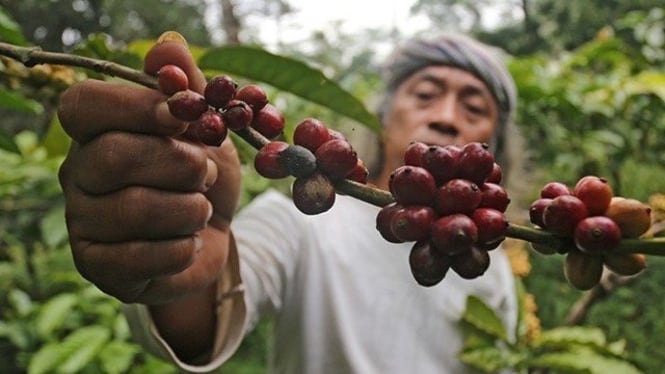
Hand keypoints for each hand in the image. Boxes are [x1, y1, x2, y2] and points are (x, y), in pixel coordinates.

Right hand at [57, 34, 240, 304]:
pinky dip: (182, 248)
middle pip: (114, 156)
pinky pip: (142, 256)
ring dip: (189, 209)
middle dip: (180, 163)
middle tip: (207, 172)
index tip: (181, 114)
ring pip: (133, 208)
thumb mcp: (206, 130)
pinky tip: (190, 243)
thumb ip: (189, 88)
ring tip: (201, 210)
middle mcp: (78, 174)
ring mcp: (83, 221)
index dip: (134, 106)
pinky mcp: (97, 266)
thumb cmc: (203, 178)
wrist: (211, 236)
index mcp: (97, 132)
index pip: (85, 106)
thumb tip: (169, 48)